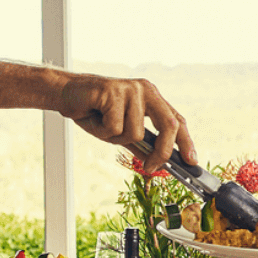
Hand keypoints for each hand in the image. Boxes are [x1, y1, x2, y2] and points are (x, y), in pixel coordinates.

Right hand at [58, 74, 196, 164]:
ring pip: (135, 132)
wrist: (66, 94)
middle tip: (152, 167)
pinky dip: (102, 130)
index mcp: (152, 97)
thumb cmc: (94, 111)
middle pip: (169, 124)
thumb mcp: (121, 131)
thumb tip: (159, 162)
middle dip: (163, 151)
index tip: (192, 161)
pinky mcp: (113, 91)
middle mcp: (145, 90)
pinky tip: (94, 117)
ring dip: (115, 137)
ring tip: (102, 124)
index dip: (186, 141)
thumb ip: (140, 144)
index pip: (176, 119)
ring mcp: (131, 89)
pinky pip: (115, 126)